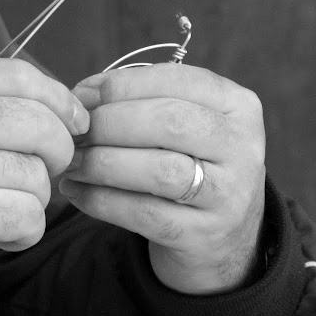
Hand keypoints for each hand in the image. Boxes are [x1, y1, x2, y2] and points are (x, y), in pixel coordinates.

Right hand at [0, 59, 88, 299]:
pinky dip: (24, 233)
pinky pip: (29, 214)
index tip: (76, 122)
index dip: (58, 98)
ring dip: (32, 202)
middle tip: (43, 177)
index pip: (17, 75)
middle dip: (59, 153)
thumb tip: (63, 111)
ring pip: (38, 173)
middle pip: (40, 122)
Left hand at [60, 63, 265, 294]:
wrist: (223, 235)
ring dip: (103, 163)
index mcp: (237, 106)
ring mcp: (228, 195)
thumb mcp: (181, 125)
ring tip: (72, 163)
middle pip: (169, 122)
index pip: (177, 80)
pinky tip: (76, 191)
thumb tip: (81, 94)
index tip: (81, 96)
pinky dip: (101, 200)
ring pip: (159, 170)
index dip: (121, 85)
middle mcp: (242, 147)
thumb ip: (138, 101)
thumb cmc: (188, 162)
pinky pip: (143, 213)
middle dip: (110, 123)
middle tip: (76, 133)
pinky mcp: (203, 235)